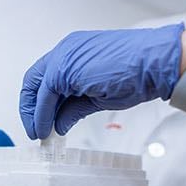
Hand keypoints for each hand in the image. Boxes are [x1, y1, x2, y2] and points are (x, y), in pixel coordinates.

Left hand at [20, 24, 184, 139]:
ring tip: (40, 134)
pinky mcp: (63, 68)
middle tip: (35, 129)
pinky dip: (42, 113)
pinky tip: (47, 128)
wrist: (153, 63)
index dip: (40, 101)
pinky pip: (45, 94)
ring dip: (36, 114)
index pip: (46, 76)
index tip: (41, 119)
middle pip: (35, 80)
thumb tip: (59, 123)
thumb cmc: (137, 73)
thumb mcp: (98, 96)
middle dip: (31, 109)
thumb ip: (75, 107)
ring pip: (37, 87)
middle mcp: (66, 51)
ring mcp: (64, 57)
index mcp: (76, 52)